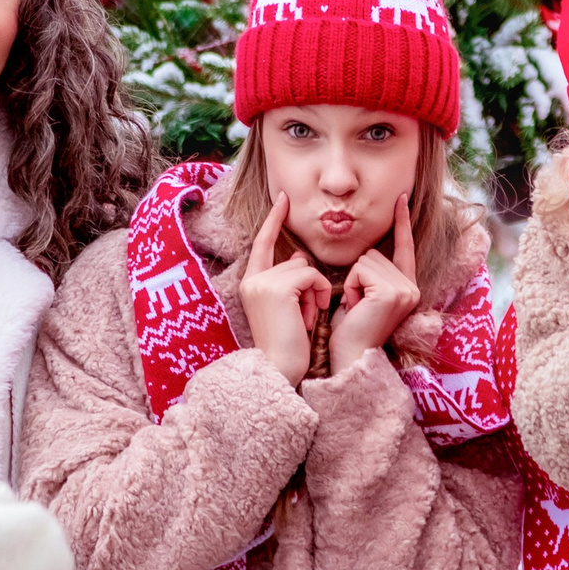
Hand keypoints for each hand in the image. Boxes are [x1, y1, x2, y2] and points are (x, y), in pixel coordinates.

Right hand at [240, 193, 329, 386]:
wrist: (281, 370)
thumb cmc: (290, 345)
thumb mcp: (289, 307)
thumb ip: (290, 279)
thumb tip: (297, 257)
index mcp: (251, 284)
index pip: (262, 243)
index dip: (273, 220)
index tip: (284, 199)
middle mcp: (251, 280)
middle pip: (295, 261)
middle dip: (310, 287)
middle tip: (305, 315)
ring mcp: (262, 282)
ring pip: (305, 268)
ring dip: (314, 293)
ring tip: (306, 318)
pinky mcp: (276, 287)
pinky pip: (310, 275)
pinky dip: (317, 294)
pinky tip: (309, 317)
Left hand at [329, 193, 420, 375]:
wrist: (349, 357)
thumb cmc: (350, 329)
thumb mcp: (364, 294)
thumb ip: (370, 273)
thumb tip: (364, 251)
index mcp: (407, 287)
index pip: (404, 248)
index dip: (402, 223)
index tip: (400, 198)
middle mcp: (412, 287)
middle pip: (375, 252)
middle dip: (357, 273)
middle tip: (357, 303)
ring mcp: (404, 290)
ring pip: (367, 258)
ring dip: (353, 280)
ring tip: (356, 306)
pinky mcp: (391, 292)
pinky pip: (361, 268)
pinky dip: (352, 284)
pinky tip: (355, 306)